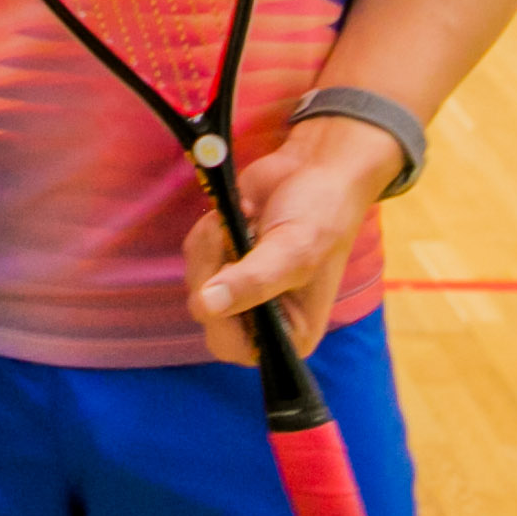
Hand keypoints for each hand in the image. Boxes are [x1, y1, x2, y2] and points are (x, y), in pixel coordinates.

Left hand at [183, 115, 406, 367]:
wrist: (316, 168)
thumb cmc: (320, 214)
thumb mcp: (293, 250)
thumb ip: (253, 281)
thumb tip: (208, 306)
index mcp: (290, 333)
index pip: (233, 346)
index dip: (219, 315)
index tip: (225, 271)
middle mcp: (262, 317)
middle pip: (207, 313)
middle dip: (211, 268)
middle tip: (226, 231)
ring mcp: (240, 288)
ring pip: (197, 281)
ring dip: (212, 243)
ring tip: (245, 215)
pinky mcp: (223, 258)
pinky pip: (196, 254)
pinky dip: (211, 230)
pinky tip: (242, 212)